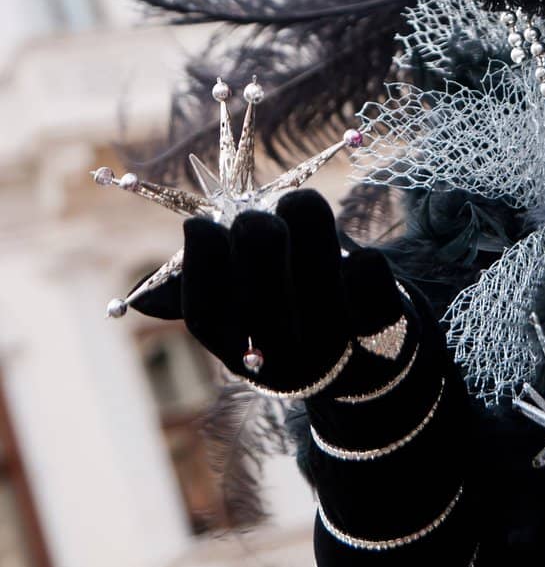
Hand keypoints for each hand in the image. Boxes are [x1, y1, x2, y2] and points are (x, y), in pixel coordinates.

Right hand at [132, 189, 411, 397]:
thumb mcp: (241, 310)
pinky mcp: (386, 329)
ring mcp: (336, 346)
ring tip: (295, 202)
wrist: (366, 363)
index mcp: (242, 353)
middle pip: (265, 293)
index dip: (201, 264)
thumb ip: (202, 291)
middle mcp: (285, 360)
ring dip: (306, 227)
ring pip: (319, 276)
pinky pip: (371, 278)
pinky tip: (355, 256)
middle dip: (258, 237)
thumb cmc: (286, 310)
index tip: (199, 223)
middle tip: (256, 215)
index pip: (207, 315)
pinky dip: (361, 258)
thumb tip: (137, 298)